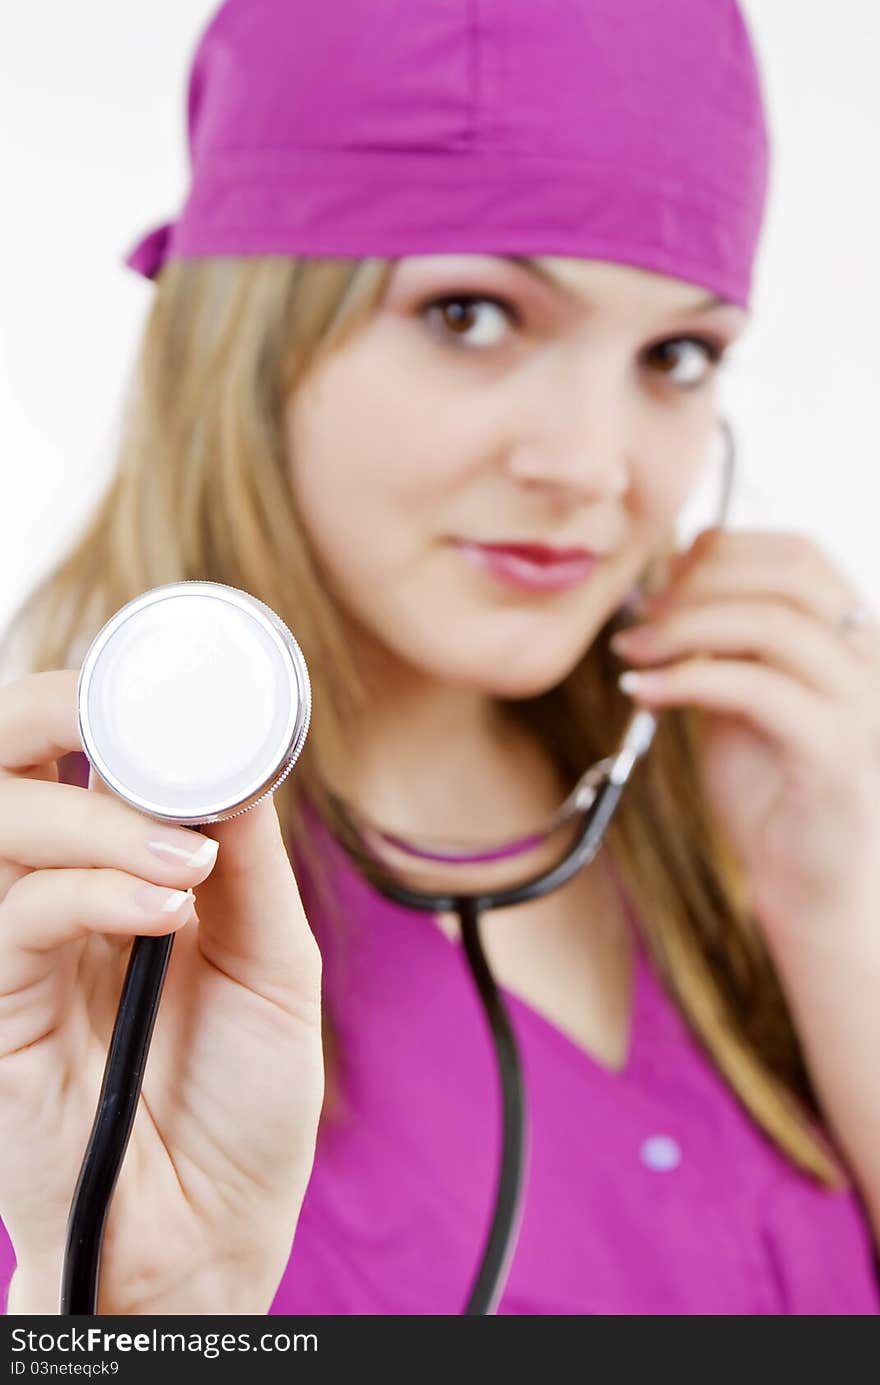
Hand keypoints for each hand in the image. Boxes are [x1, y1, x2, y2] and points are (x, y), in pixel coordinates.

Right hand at [0, 670, 323, 1313]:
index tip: (186, 676)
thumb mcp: (274, 961)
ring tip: (190, 859)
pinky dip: (92, 890)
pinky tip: (166, 907)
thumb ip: (248, 862)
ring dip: (97, 818)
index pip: (85, 752)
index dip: (114, 698)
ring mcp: (20, 952)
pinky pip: (14, 916)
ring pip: (0, 824)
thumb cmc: (243, 1101)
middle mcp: (61, 895)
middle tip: (127, 714)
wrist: (215, 1235)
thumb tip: (239, 755)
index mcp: (124, 870)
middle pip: (4, 760)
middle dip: (50, 707)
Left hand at [610, 528, 879, 939]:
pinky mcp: (836, 752)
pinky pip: (756, 688)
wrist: (808, 885)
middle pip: (786, 576)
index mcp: (853, 637)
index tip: (660, 581)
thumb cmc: (772, 790)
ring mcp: (863, 704)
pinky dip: (688, 679)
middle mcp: (872, 659)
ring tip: (632, 651)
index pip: (799, 554)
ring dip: (685, 627)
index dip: (722, 551)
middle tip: (639, 617)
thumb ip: (720, 643)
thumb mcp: (739, 696)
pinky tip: (644, 691)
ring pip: (772, 624)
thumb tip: (664, 588)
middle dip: (698, 584)